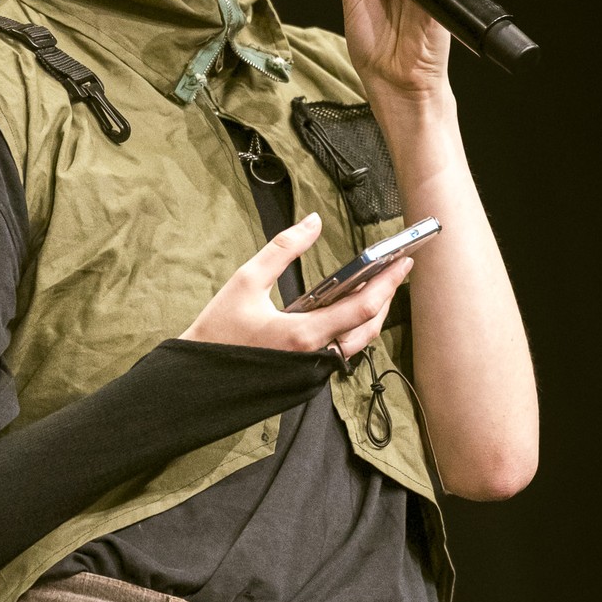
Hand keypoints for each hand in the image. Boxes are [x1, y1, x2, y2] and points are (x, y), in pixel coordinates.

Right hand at [181, 213, 412, 359]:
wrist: (197, 379)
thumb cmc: (218, 330)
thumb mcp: (246, 280)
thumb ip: (283, 248)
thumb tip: (313, 222)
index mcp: (303, 335)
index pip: (361, 309)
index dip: (387, 283)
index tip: (403, 261)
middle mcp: (315, 358)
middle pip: (368, 328)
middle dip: (386, 296)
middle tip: (395, 269)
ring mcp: (312, 370)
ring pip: (357, 343)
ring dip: (370, 314)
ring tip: (376, 284)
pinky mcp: (306, 373)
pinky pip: (340, 350)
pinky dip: (351, 326)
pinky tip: (347, 306)